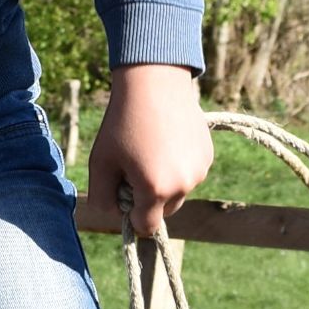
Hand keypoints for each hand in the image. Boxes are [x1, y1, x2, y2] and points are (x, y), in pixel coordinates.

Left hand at [80, 62, 212, 237]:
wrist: (154, 81)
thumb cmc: (122, 122)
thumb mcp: (100, 162)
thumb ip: (101, 198)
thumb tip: (114, 215)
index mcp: (156, 190)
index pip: (145, 226)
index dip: (130, 215)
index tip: (122, 193)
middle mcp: (183, 185)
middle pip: (164, 210)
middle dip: (149, 198)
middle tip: (134, 166)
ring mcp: (200, 170)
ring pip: (178, 191)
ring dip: (165, 182)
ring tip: (150, 148)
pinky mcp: (208, 155)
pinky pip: (190, 173)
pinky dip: (178, 165)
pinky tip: (166, 139)